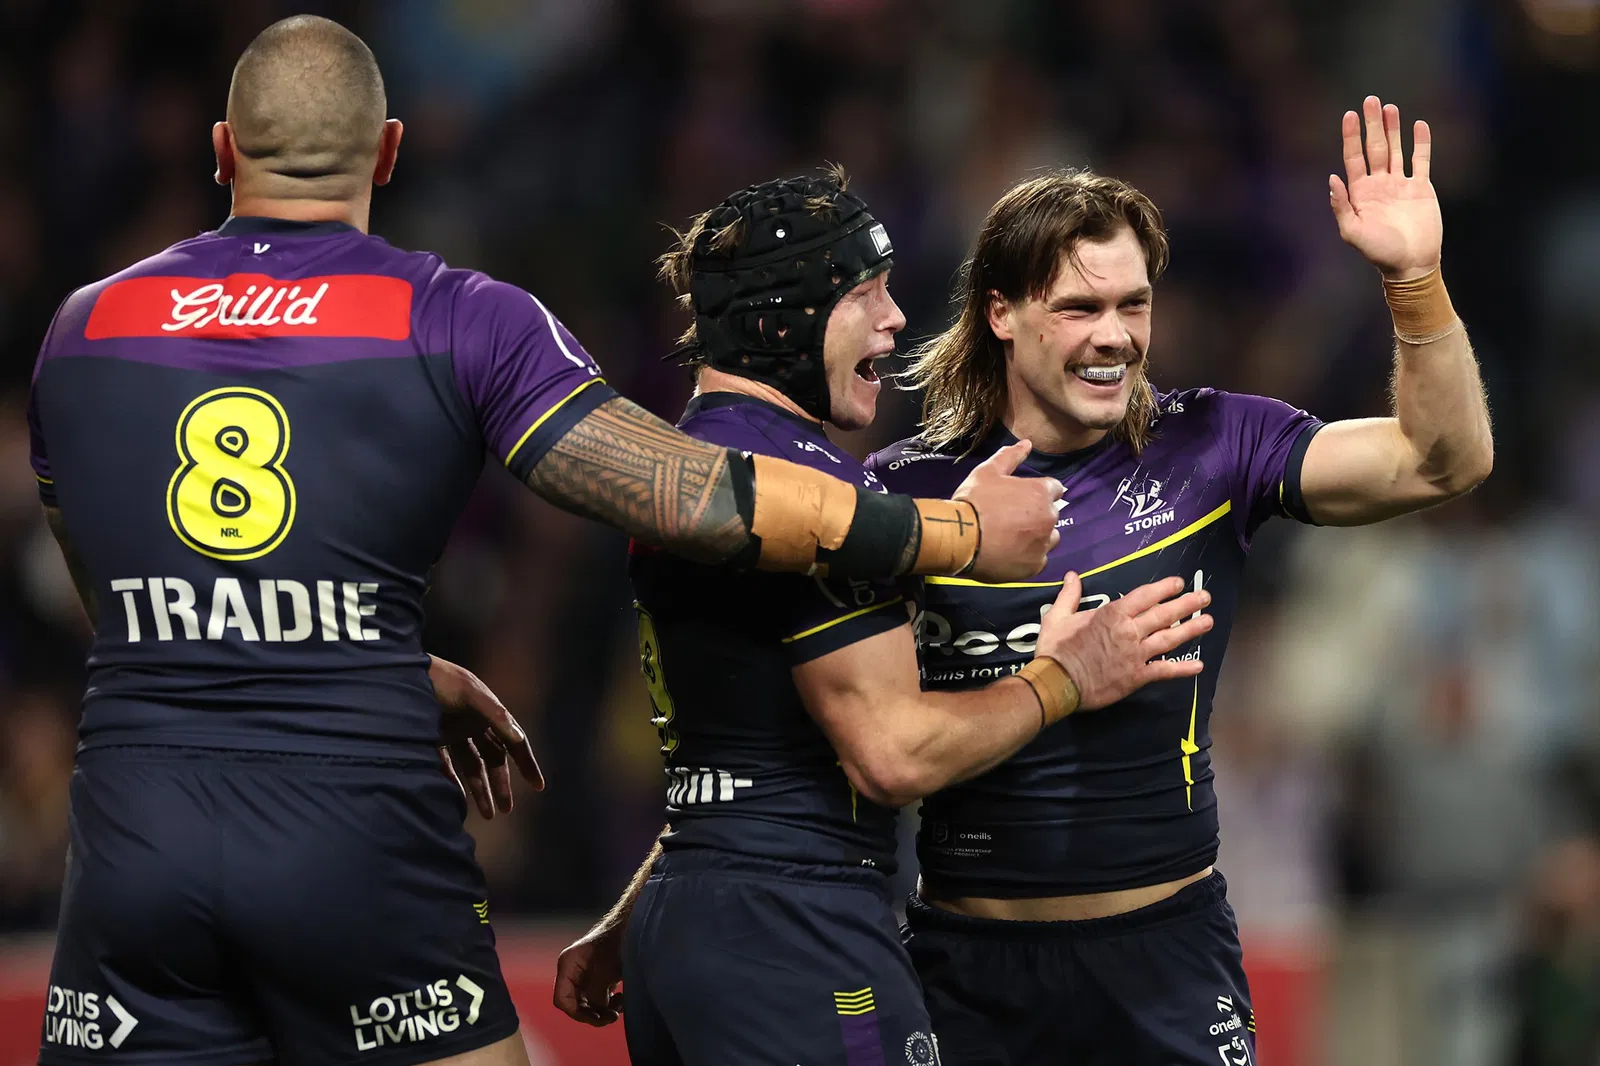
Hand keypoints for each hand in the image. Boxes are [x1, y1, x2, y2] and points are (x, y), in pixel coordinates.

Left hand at [430, 655, 543, 818]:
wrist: (399, 673)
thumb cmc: (439, 679)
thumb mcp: (471, 694)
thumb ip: (496, 716)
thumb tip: (520, 740)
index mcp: (489, 712)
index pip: (513, 742)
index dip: (527, 763)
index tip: (538, 786)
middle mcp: (473, 724)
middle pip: (493, 760)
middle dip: (501, 785)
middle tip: (506, 810)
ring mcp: (452, 733)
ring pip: (472, 767)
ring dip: (479, 790)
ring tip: (486, 814)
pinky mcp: (430, 740)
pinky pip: (445, 767)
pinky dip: (451, 782)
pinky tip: (455, 799)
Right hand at [554, 924, 624, 1026]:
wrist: (636, 923)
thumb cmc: (618, 940)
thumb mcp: (605, 970)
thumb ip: (596, 993)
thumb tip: (597, 1009)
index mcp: (568, 964)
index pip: (562, 998)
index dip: (577, 1013)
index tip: (596, 1017)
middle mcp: (574, 969)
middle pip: (576, 1003)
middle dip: (594, 1013)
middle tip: (612, 1017)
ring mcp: (587, 972)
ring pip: (589, 1001)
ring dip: (604, 1008)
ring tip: (620, 1006)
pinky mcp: (600, 974)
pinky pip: (600, 995)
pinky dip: (610, 1001)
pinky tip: (622, 998)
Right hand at [953, 440, 1063, 582]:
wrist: (959, 537)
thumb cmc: (973, 501)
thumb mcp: (988, 472)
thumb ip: (1010, 456)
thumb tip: (1027, 443)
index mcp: (1040, 492)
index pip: (1054, 489)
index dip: (1038, 492)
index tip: (1022, 498)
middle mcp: (1048, 518)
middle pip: (1051, 514)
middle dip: (1037, 514)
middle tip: (1012, 518)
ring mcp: (1043, 543)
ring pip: (1049, 538)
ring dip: (1037, 536)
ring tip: (1013, 538)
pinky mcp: (1034, 566)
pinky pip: (1040, 560)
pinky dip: (1029, 557)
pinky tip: (1012, 554)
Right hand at [1035, 574, 1211, 708]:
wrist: (1057, 683)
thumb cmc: (1055, 650)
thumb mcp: (1057, 617)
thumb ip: (1069, 595)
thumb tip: (1072, 575)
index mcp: (1111, 614)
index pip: (1144, 596)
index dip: (1164, 588)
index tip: (1179, 583)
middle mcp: (1129, 632)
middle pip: (1163, 614)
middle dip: (1186, 604)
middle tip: (1204, 597)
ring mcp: (1135, 655)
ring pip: (1169, 639)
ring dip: (1191, 630)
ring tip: (1208, 621)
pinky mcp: (1136, 676)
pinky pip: (1164, 670)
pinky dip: (1182, 669)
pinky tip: (1198, 666)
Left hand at [1329, 96, 1441, 279]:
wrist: (1410, 263)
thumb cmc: (1379, 251)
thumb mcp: (1353, 232)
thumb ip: (1341, 206)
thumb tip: (1332, 178)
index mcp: (1360, 192)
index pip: (1354, 157)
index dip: (1351, 136)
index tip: (1350, 115)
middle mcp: (1379, 184)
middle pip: (1375, 147)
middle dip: (1372, 124)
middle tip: (1371, 99)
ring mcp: (1400, 184)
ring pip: (1396, 149)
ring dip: (1393, 129)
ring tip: (1389, 108)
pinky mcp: (1421, 187)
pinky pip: (1421, 160)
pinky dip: (1421, 143)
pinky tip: (1419, 125)